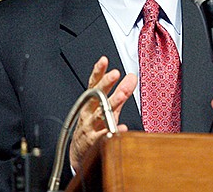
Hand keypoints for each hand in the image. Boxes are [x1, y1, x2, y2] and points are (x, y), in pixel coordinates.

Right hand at [69, 56, 136, 171]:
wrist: (80, 152)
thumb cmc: (95, 125)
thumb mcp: (107, 106)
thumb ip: (120, 91)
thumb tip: (132, 77)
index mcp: (91, 101)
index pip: (94, 83)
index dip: (98, 71)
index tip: (104, 60)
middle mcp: (88, 111)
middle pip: (96, 95)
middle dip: (105, 83)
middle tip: (115, 73)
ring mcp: (89, 126)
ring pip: (99, 113)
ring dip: (111, 103)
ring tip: (121, 95)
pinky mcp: (93, 142)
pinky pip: (102, 136)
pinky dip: (112, 131)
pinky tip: (122, 128)